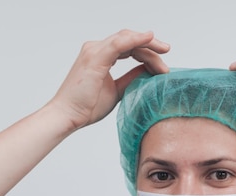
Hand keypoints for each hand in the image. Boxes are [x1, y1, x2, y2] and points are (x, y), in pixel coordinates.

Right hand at [49, 30, 169, 130]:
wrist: (68, 116)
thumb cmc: (87, 106)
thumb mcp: (118, 90)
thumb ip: (131, 78)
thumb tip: (149, 71)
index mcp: (100, 55)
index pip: (128, 46)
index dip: (147, 52)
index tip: (162, 64)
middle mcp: (96, 49)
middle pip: (129, 39)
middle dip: (151, 45)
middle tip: (167, 52)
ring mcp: (94, 51)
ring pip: (127, 38)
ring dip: (148, 44)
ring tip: (164, 51)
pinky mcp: (95, 57)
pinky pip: (119, 43)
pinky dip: (136, 39)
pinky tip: (150, 38)